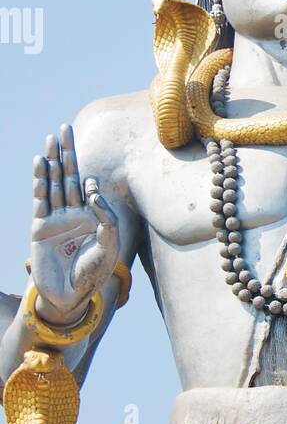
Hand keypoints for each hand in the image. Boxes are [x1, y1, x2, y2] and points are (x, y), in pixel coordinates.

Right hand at [30, 124, 119, 323]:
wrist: (70, 296)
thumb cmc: (93, 273)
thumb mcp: (109, 244)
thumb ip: (106, 217)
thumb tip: (92, 189)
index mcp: (92, 217)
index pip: (89, 189)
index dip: (90, 182)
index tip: (91, 184)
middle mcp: (73, 213)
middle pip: (68, 176)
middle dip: (67, 153)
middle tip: (64, 127)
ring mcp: (55, 218)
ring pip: (53, 182)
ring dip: (51, 160)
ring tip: (51, 138)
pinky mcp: (39, 226)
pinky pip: (40, 198)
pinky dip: (39, 179)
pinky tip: (40, 162)